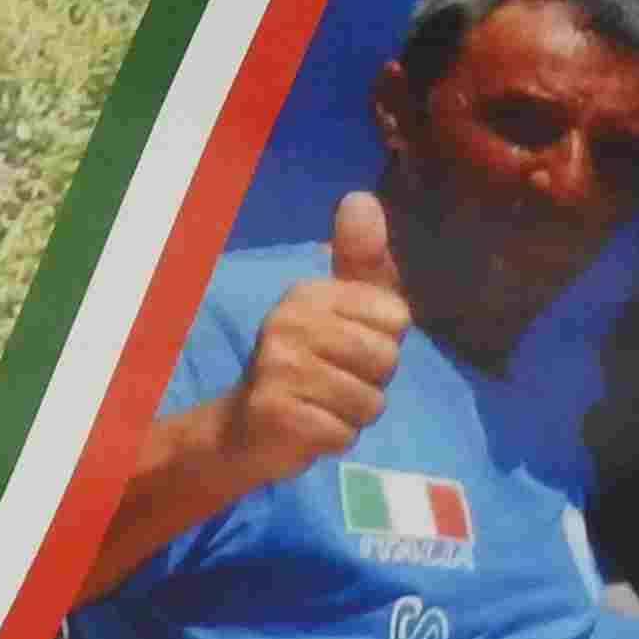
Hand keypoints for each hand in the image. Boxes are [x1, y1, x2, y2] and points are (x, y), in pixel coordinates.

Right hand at [225, 194, 409, 490]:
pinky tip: (308, 432)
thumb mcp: (342, 310)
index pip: (397, 320)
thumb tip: (360, 197)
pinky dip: (334, 441)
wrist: (241, 433)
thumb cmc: (306, 367)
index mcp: (308, 294)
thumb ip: (361, 259)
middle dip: (371, 384)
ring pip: (368, 402)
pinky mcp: (275, 414)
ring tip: (321, 409)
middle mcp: (288, 323)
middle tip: (332, 386)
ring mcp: (278, 368)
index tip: (344, 353)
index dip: (383, 345)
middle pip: (386, 360)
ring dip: (353, 416)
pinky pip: (343, 434)